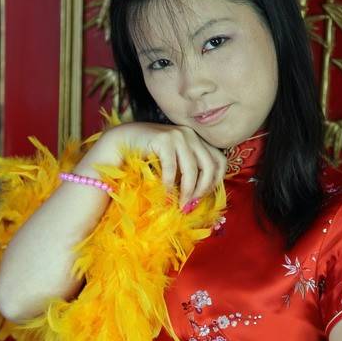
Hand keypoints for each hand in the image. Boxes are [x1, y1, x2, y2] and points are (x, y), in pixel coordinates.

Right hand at [101, 122, 227, 208]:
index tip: (202, 196)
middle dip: (202, 190)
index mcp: (198, 140)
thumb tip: (199, 198)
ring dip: (187, 191)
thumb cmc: (149, 157)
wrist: (121, 141)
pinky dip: (170, 185)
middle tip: (190, 204)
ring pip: (193, 169)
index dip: (215, 181)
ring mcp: (178, 135)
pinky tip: (165, 194)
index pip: (220, 161)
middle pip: (210, 166)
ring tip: (180, 204)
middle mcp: (191, 135)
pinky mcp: (164, 139)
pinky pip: (172, 168)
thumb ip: (188, 173)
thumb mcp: (175, 164)